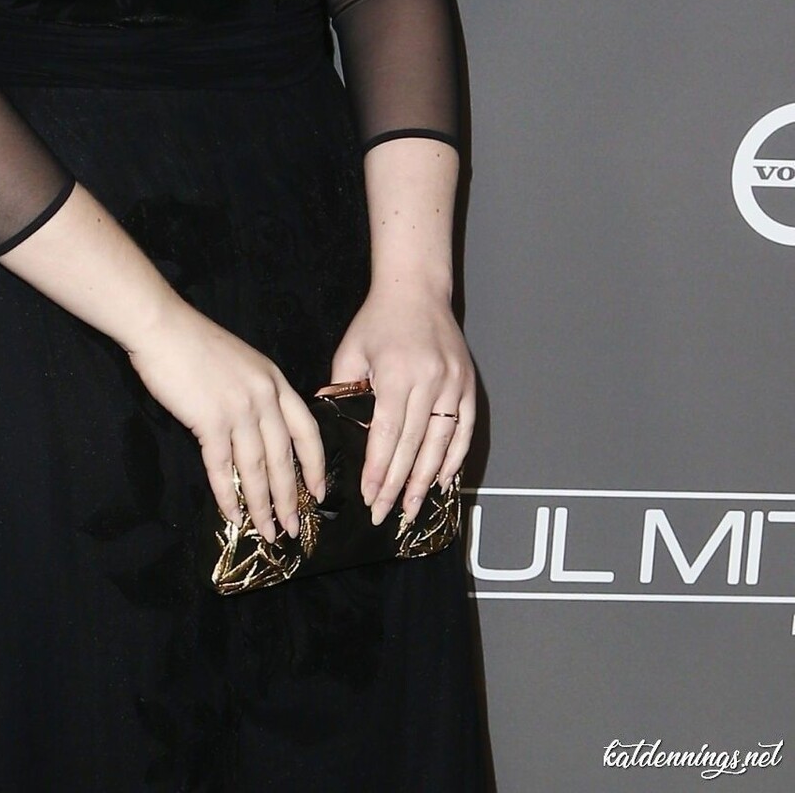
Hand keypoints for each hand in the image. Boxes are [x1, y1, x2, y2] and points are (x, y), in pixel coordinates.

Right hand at [126, 299, 326, 541]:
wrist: (163, 327)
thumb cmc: (196, 343)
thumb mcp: (242, 363)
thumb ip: (256, 393)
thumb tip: (260, 435)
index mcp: (275, 381)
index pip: (307, 430)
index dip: (316, 465)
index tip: (320, 492)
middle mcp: (264, 396)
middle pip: (284, 457)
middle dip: (290, 497)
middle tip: (293, 528)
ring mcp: (238, 409)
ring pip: (257, 468)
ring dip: (263, 505)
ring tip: (268, 532)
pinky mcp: (210, 420)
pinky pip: (221, 466)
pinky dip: (227, 494)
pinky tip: (231, 514)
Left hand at [326, 282, 474, 525]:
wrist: (416, 289)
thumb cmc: (377, 320)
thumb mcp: (351, 351)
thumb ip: (343, 390)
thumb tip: (334, 431)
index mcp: (396, 372)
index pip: (386, 434)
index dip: (378, 469)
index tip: (368, 495)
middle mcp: (429, 380)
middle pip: (413, 445)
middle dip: (396, 484)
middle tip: (384, 514)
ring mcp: (453, 383)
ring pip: (441, 443)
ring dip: (425, 480)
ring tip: (411, 507)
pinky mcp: (468, 384)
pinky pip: (464, 429)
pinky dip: (455, 458)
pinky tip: (442, 480)